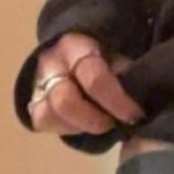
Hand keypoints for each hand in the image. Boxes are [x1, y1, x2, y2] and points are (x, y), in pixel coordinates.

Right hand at [27, 33, 144, 135]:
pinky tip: (83, 123)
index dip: (116, 101)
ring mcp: (37, 82)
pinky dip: (65, 128)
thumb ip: (128, 72)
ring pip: (47, 114)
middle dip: (94, 119)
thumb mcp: (120, 54)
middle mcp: (51, 63)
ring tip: (101, 123)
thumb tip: (140, 96)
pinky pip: (41, 122)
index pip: (93, 77)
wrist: (76, 48)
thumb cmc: (106, 52)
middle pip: (64, 100)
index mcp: (76, 45)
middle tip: (115, 123)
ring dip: (79, 125)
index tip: (136, 114)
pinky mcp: (32, 100)